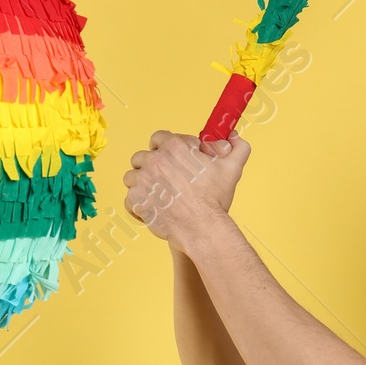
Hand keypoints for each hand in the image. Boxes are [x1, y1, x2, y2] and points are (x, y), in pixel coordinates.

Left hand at [124, 130, 249, 246]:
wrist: (202, 227)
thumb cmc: (215, 199)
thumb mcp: (232, 168)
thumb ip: (237, 148)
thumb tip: (233, 137)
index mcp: (175, 147)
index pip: (158, 137)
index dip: (164, 147)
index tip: (171, 159)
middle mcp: (155, 160)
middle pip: (142, 157)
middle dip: (150, 166)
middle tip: (163, 180)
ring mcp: (143, 180)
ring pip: (131, 177)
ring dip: (140, 184)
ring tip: (155, 195)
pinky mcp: (136, 200)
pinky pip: (128, 199)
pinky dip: (137, 205)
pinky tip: (151, 209)